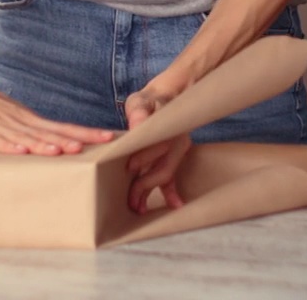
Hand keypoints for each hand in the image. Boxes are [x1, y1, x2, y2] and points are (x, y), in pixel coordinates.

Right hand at [0, 69, 113, 155]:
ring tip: (60, 151)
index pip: (63, 126)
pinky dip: (8, 146)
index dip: (84, 132)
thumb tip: (61, 145)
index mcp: (30, 119)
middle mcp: (19, 121)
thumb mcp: (15, 117)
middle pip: (49, 132)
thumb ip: (33, 131)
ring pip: (25, 136)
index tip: (107, 138)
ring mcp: (0, 125)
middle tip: (93, 147)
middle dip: (71, 140)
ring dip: (43, 144)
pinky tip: (21, 152)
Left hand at [124, 73, 192, 213]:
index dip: (143, 158)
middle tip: (131, 201)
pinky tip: (174, 204)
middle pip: (162, 167)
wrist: (165, 97)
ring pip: (165, 175)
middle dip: (145, 185)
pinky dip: (171, 191)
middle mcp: (176, 142)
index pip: (156, 147)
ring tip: (139, 208)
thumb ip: (139, 112)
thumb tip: (137, 127)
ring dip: (152, 192)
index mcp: (166, 129)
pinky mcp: (173, 157)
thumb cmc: (149, 100)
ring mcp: (177, 151)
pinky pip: (172, 176)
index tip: (129, 169)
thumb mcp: (141, 101)